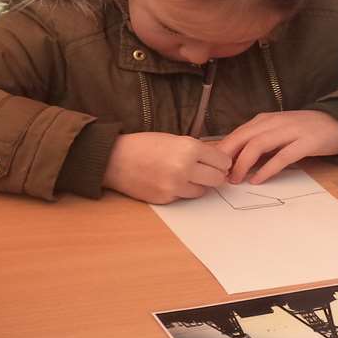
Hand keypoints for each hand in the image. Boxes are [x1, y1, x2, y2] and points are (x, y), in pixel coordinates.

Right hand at [104, 132, 230, 202]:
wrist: (115, 159)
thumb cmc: (144, 145)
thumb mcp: (175, 139)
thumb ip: (197, 150)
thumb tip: (219, 162)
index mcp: (189, 148)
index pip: (222, 161)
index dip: (221, 162)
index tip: (217, 163)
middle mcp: (185, 168)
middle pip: (217, 179)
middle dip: (214, 175)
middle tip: (206, 171)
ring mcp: (175, 186)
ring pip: (203, 191)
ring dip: (198, 184)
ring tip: (184, 175)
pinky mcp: (166, 198)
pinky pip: (184, 197)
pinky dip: (181, 190)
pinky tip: (169, 180)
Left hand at [217, 110, 337, 183]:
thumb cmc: (304, 131)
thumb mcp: (277, 132)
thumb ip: (258, 142)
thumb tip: (235, 160)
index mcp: (265, 120)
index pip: (236, 134)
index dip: (222, 151)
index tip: (212, 168)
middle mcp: (274, 122)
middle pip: (242, 138)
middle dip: (227, 158)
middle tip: (219, 176)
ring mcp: (290, 131)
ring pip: (258, 145)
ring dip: (243, 164)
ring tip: (235, 180)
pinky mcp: (306, 142)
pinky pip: (282, 156)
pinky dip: (267, 169)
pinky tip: (258, 179)